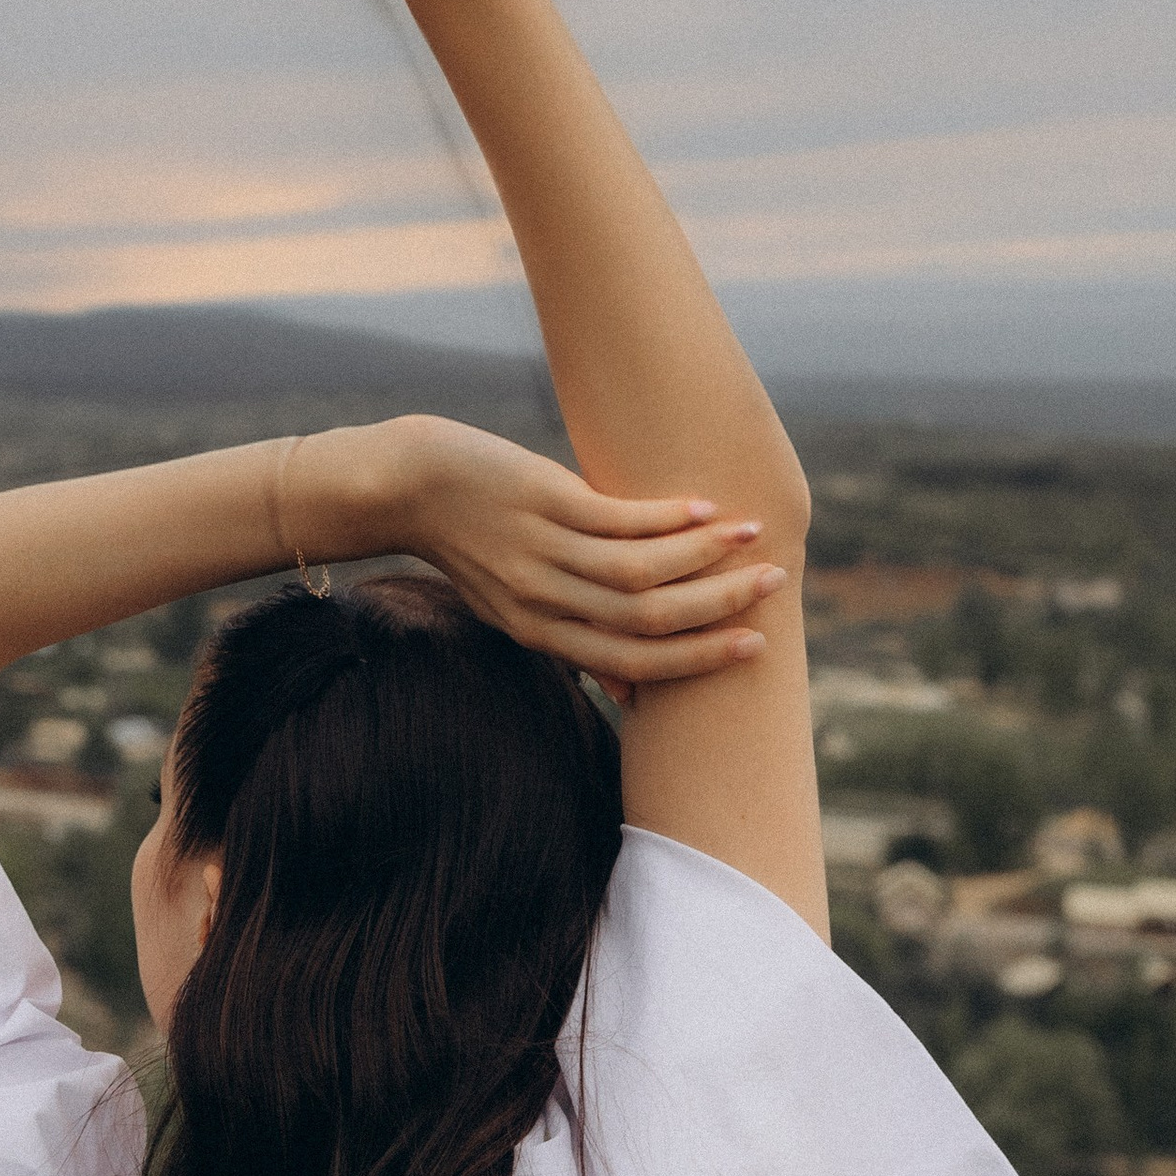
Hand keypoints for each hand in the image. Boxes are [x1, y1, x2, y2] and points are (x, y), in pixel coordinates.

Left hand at [358, 417, 784, 701]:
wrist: (404, 486)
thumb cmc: (469, 545)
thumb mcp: (511, 608)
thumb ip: (569, 639)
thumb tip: (627, 688)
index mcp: (540, 634)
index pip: (633, 661)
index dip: (698, 656)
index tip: (754, 646)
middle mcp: (542, 602)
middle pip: (645, 620)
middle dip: (716, 606)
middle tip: (772, 585)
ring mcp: (540, 552)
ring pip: (639, 570)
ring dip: (704, 554)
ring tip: (752, 536)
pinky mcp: (540, 502)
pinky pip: (616, 519)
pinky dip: (667, 517)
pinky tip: (703, 506)